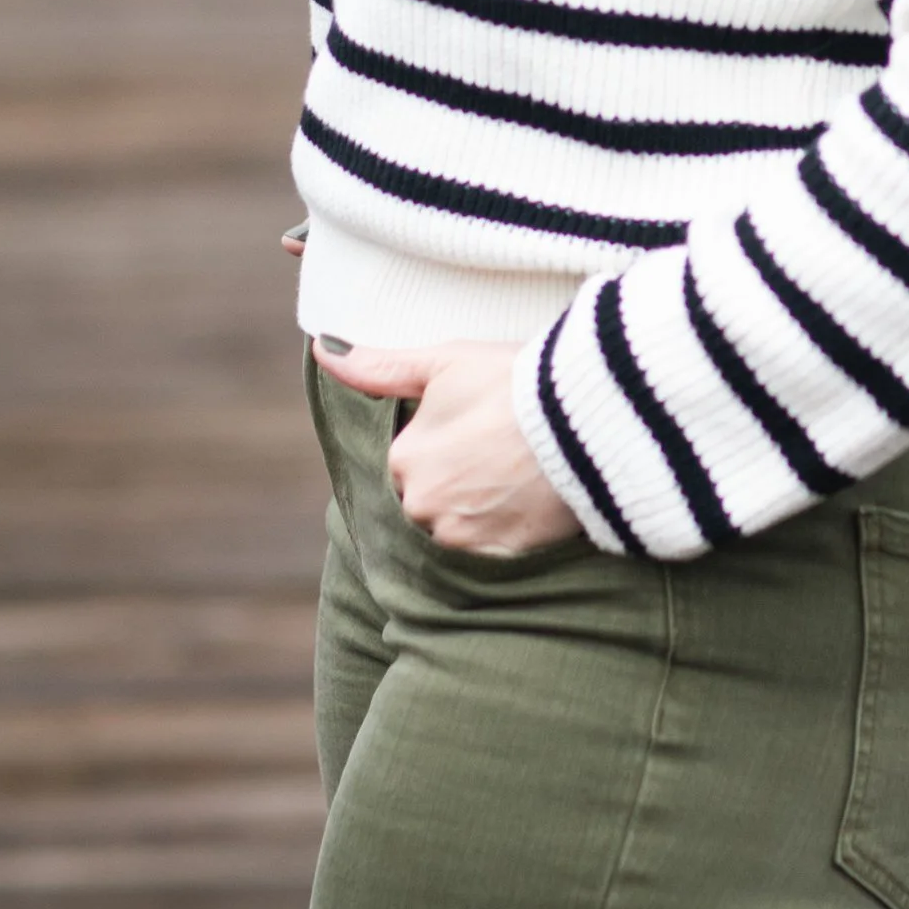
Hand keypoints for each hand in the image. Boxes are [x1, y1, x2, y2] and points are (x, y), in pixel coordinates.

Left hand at [314, 338, 583, 559]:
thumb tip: (323, 349)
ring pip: (461, 527)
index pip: (414, 461)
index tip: (484, 427)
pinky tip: (532, 504)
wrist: (585, 418)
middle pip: (434, 497)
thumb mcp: (446, 362)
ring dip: (484, 509)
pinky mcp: (499, 559)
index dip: (452, 443)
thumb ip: (380, 366)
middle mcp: (419, 504)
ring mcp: (459, 536)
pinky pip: (493, 553)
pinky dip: (508, 532)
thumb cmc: (514, 380)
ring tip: (523, 476)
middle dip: (462, 481)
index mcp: (402, 458)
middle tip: (505, 452)